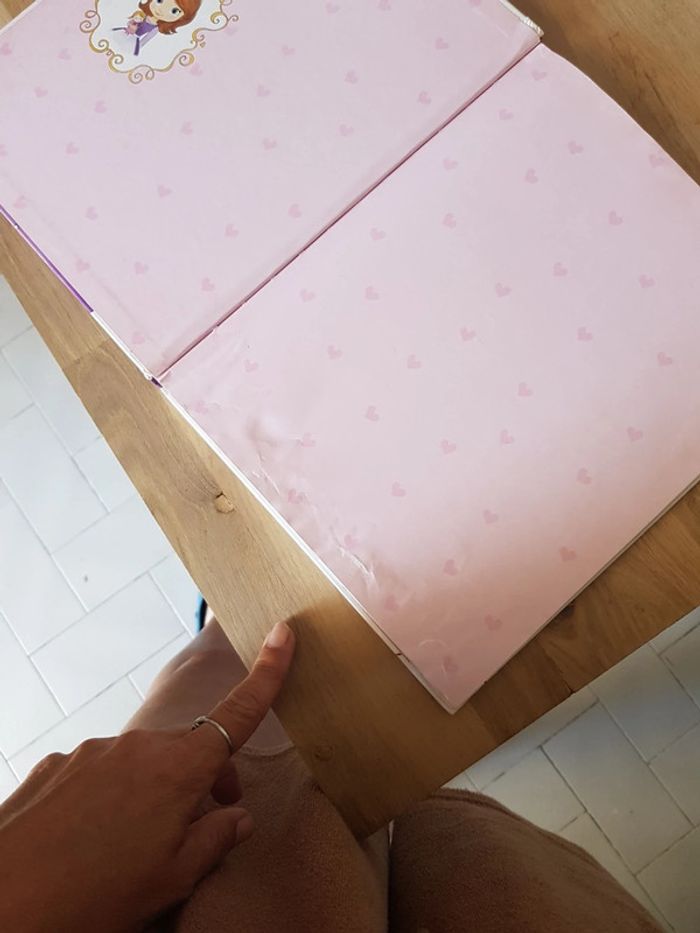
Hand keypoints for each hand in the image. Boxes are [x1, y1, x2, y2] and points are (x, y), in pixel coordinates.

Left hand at [0, 621, 294, 932]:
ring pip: (141, 765)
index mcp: (175, 770)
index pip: (237, 714)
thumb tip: (237, 817)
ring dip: (151, 795)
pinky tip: (91, 842)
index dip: (267, 674)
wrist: (1, 904)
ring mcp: (91, 753)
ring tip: (131, 849)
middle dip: (202, 780)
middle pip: (187, 751)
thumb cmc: (92, 897)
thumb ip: (214, 840)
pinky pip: (98, 774)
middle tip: (199, 827)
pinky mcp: (56, 766)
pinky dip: (107, 800)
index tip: (282, 633)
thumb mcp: (171, 880)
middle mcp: (135, 748)